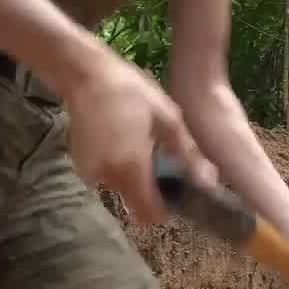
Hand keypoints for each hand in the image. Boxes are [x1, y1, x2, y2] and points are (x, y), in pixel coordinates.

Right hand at [57, 51, 215, 225]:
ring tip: (138, 143)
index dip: (164, 210)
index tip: (174, 193)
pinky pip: (106, 176)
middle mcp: (107, 177)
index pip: (149, 214)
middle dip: (148, 190)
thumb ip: (188, 154)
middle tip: (158, 159)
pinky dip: (116, 166)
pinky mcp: (80, 164)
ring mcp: (90, 172)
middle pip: (134, 202)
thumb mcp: (168, 118)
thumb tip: (209, 182)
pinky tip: (120, 140)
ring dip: (131, 176)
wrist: (85, 74)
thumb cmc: (131, 92)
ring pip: (120, 189)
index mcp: (131, 168)